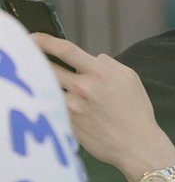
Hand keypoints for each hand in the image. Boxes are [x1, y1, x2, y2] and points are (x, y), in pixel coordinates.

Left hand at [31, 33, 172, 172]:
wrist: (136, 144)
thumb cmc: (136, 111)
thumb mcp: (130, 78)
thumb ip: (109, 64)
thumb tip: (92, 58)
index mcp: (99, 73)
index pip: (66, 50)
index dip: (45, 40)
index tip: (34, 37)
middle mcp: (83, 88)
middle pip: (48, 68)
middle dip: (37, 62)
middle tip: (31, 60)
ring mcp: (73, 108)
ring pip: (50, 90)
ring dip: (49, 86)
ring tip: (53, 88)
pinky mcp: (68, 125)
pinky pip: (55, 109)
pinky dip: (56, 106)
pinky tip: (67, 111)